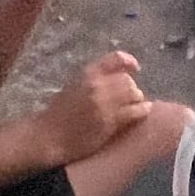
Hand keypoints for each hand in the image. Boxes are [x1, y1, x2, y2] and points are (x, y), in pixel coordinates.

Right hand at [41, 49, 148, 165]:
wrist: (49, 136)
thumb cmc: (58, 113)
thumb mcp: (73, 87)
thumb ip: (92, 80)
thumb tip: (114, 79)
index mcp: (87, 74)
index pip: (115, 59)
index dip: (129, 61)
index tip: (135, 68)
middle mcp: (97, 85)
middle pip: (127, 80)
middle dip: (132, 88)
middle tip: (133, 96)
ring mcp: (104, 103)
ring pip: (133, 94)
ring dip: (138, 99)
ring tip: (137, 104)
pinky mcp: (109, 121)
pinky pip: (134, 112)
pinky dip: (142, 110)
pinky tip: (145, 111)